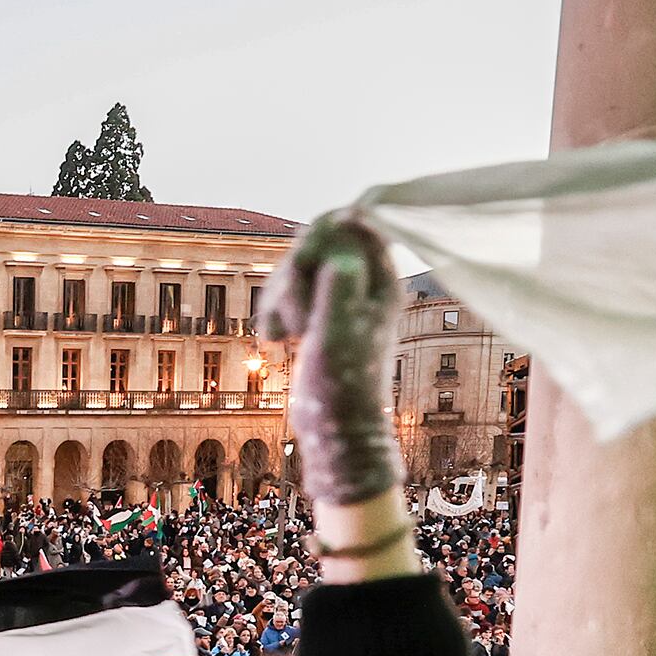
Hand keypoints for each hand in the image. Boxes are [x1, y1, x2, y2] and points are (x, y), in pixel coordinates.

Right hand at [262, 210, 402, 506]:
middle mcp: (362, 286)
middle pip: (319, 244)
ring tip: (283, 334)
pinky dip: (274, 312)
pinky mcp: (316, 318)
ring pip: (297, 269)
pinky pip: (286, 295)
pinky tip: (274, 340)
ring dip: (279, 296)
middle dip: (294, 273)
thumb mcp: (338, 331)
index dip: (324, 233)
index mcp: (381, 282)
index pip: (357, 225)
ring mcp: (337, 302)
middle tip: (294, 316)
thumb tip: (344, 234)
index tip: (302, 259)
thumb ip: (339, 281)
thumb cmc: (342, 385)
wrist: (334, 430)